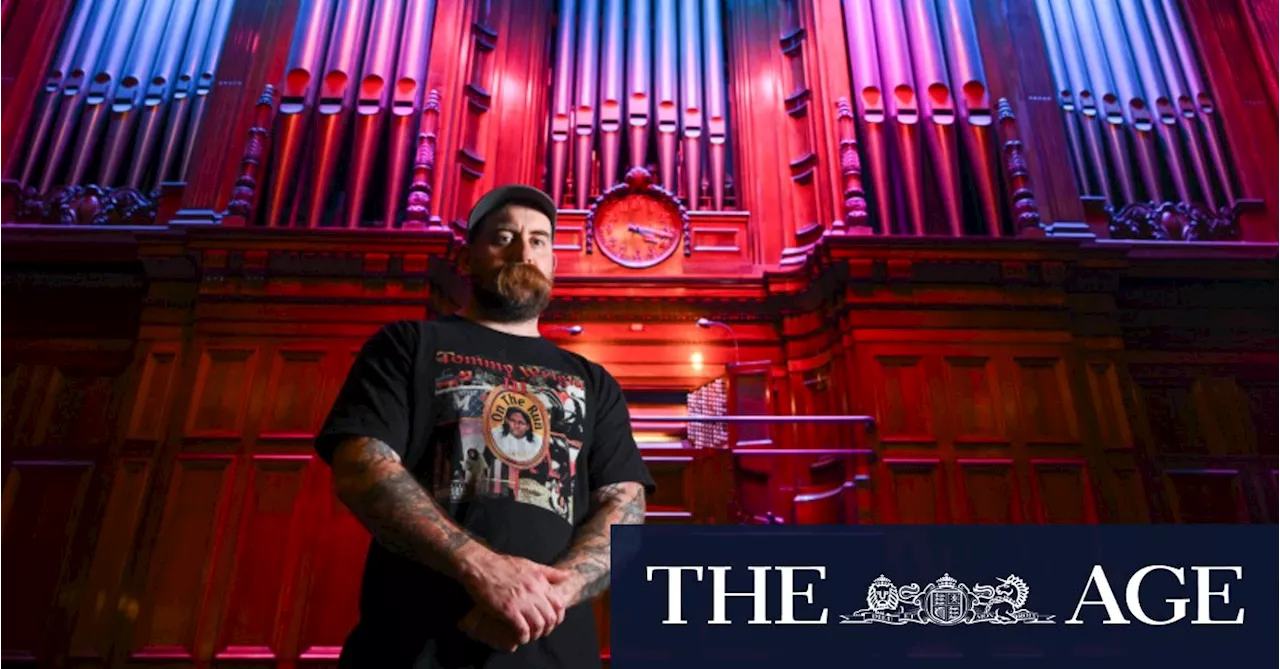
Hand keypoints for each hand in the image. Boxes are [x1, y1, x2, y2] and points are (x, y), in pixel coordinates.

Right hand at [458, 550, 572, 644]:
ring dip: (535, 635)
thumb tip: (567, 575)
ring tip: (529, 636)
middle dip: (547, 629)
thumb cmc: (502, 565)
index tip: (551, 623)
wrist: (480, 565)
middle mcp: (533, 590)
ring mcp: (520, 600)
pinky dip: (523, 637)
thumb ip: (549, 572)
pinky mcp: (507, 609)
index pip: (559, 604)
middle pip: (550, 617)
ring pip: (538, 625)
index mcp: (540, 580)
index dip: (558, 618)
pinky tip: (519, 638)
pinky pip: (522, 629)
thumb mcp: (529, 564)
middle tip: (539, 632)